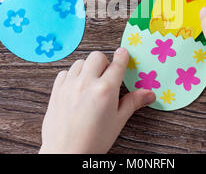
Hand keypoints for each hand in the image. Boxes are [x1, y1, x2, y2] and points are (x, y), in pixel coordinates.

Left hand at [39, 48, 155, 153]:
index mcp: (105, 90)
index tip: (123, 53)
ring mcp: (69, 85)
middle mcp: (86, 83)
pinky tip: (76, 87)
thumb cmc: (94, 141)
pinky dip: (72, 75)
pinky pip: (65, 72)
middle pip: (97, 56)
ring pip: (80, 62)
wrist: (66, 153)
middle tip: (106, 76)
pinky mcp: (57, 90)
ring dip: (87, 68)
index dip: (122, 56)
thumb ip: (133, 103)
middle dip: (104, 62)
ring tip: (91, 82)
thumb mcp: (118, 121)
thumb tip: (149, 94)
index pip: (117, 64)